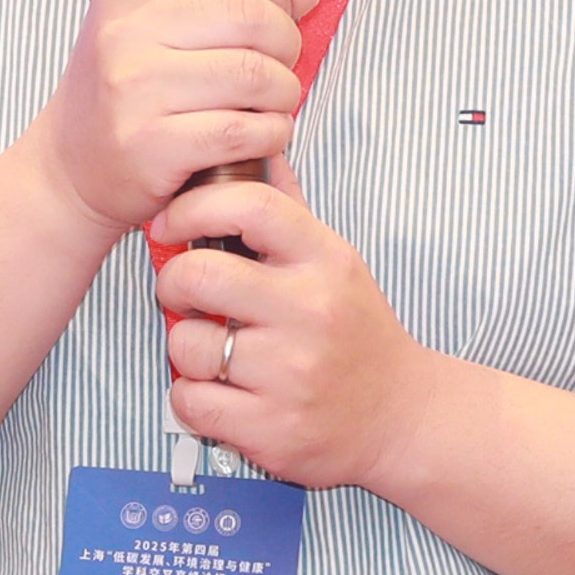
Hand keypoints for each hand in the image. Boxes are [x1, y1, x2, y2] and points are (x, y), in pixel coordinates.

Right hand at [33, 0, 318, 239]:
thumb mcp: (156, 24)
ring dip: (284, 94)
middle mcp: (126, 30)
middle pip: (250, 14)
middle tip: (280, 64)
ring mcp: (134, 87)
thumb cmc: (127, 92)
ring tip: (272, 103)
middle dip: (287, 42)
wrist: (71, 167)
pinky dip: (271, 134)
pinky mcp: (150, 144)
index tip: (281, 8)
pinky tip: (261, 135)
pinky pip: (243, 130)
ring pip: (254, 74)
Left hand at [151, 170, 438, 493]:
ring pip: (185, 344)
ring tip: (214, 351)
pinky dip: (193, 398)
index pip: (247, 205)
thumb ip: (290, 209)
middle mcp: (310, 312)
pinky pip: (189, 401)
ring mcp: (290, 374)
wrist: (401, 417)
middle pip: (198, 275)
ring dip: (185, 348)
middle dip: (175, 284)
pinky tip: (221, 391)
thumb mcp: (335, 262)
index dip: (192, 207)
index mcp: (324, 260)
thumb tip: (260, 146)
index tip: (173, 224)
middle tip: (187, 295)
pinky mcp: (270, 428)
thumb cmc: (355, 333)